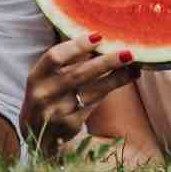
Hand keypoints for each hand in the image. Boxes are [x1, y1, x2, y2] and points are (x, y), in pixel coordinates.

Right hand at [19, 33, 139, 155]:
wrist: (38, 134)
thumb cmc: (49, 94)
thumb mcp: (48, 77)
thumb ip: (67, 61)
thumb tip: (100, 38)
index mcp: (36, 77)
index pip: (55, 57)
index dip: (76, 46)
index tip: (99, 36)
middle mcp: (44, 94)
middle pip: (78, 74)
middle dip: (106, 63)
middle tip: (128, 53)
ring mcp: (57, 112)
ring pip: (93, 91)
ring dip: (116, 78)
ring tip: (134, 68)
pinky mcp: (71, 125)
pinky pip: (95, 104)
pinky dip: (109, 90)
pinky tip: (123, 80)